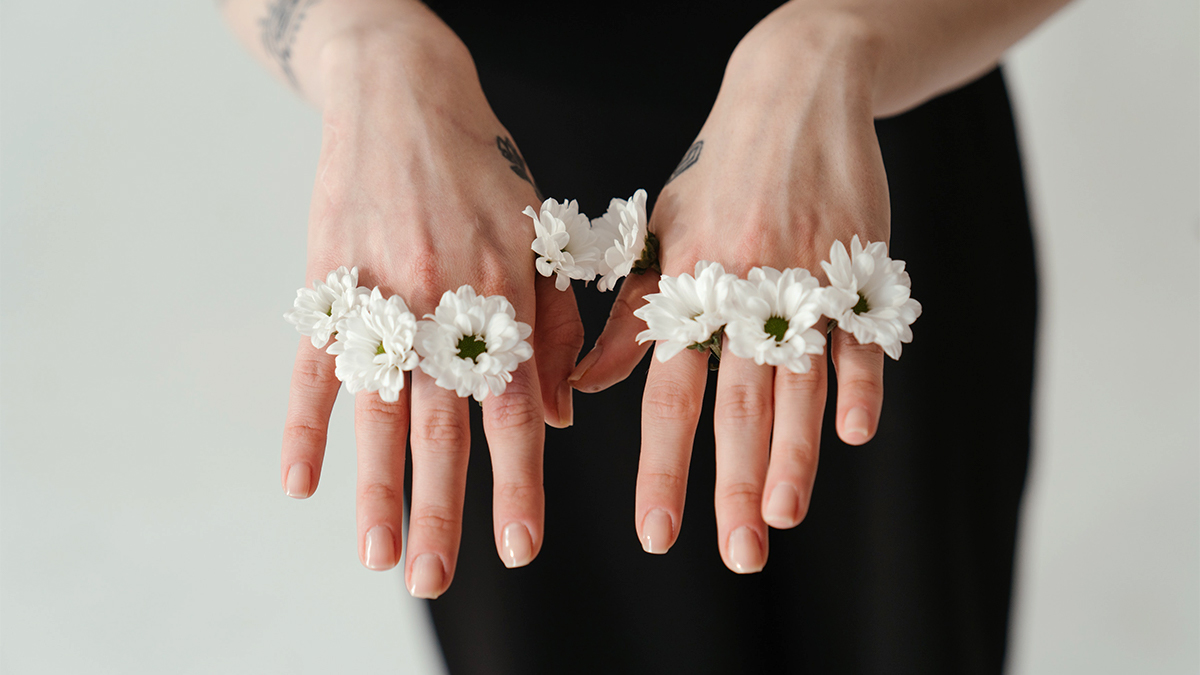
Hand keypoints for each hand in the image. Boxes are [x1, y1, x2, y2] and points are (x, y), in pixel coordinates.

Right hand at [279, 31, 582, 596]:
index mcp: (501, 293)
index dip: (518, 479)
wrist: (403, 94)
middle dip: (442, 507)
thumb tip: (559, 420)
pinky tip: (301, 481)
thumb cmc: (483, 171)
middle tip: (437, 578)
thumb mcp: (539, 235)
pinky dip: (306, 423)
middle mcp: (441, 302)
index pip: (513, 406)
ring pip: (378, 408)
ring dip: (375, 487)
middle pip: (442, 423)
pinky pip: (314, 364)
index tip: (519, 545)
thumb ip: (550, 329)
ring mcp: (378, 294)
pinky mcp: (328, 283)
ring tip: (377, 554)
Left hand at [570, 11, 887, 572]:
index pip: (668, 395)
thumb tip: (588, 391)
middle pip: (737, 405)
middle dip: (734, 484)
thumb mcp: (658, 236)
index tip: (657, 532)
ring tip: (782, 517)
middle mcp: (741, 291)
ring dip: (793, 453)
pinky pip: (860, 336)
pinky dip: (860, 384)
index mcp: (687, 287)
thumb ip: (628, 319)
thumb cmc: (717, 174)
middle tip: (735, 553)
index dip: (663, 467)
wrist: (795, 94)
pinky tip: (855, 435)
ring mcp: (803, 280)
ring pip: (798, 382)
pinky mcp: (857, 267)